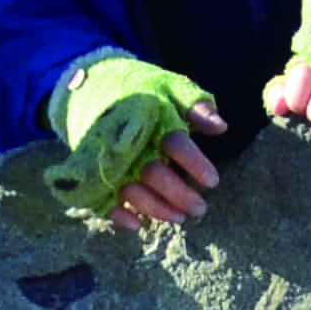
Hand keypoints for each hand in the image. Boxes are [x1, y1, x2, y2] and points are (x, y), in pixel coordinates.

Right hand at [49, 53, 230, 225]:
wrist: (89, 83)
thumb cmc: (140, 88)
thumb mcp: (170, 86)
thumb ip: (196, 106)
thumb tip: (221, 127)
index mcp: (150, 117)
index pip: (175, 143)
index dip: (195, 163)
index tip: (213, 181)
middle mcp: (128, 141)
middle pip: (154, 173)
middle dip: (179, 194)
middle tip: (200, 209)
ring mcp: (107, 158)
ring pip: (131, 190)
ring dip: (156, 208)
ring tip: (179, 219)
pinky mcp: (91, 170)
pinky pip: (100, 197)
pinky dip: (117, 214)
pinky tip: (137, 225)